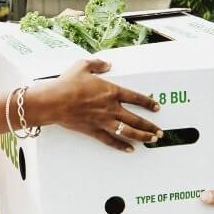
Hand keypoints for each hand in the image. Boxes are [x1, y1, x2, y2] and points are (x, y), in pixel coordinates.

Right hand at [29, 59, 160, 151]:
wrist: (54, 101)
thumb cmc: (67, 83)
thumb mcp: (82, 66)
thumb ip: (97, 64)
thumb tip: (107, 64)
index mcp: (111, 91)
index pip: (136, 98)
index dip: (148, 103)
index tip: (156, 107)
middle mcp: (111, 108)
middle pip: (136, 119)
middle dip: (150, 126)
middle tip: (160, 132)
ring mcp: (103, 121)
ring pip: (128, 132)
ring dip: (142, 137)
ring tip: (151, 140)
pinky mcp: (93, 130)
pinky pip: (110, 140)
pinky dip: (121, 145)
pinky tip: (130, 149)